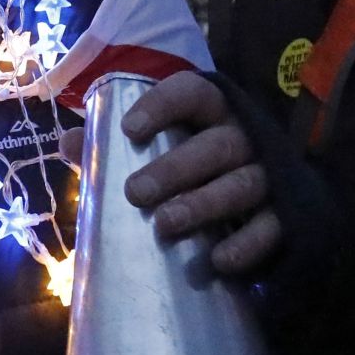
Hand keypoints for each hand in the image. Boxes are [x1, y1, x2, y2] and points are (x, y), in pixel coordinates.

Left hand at [94, 70, 282, 275]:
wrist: (271, 200)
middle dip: (176, 168)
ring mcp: (269, 176)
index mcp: (212, 113)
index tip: (129, 129)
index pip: (192, 93)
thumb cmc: (197, 168)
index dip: (162, 106)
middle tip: (135, 192)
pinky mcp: (286, 216)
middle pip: (217, 145)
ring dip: (203, 204)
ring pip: (242, 184)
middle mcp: (244, 138)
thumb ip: (115, 147)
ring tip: (165, 224)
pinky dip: (246, 244)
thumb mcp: (162, 150)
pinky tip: (218, 260)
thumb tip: (69, 142)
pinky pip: (270, 228)